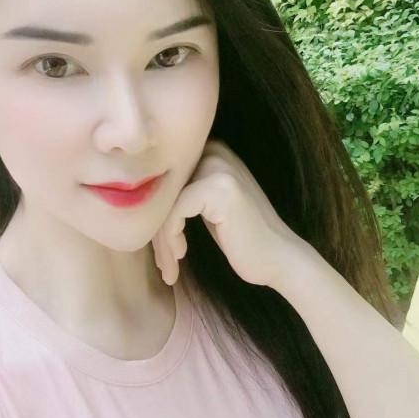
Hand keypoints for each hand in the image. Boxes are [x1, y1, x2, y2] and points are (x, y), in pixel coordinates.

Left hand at [151, 138, 301, 287]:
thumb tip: (138, 198)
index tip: (161, 249)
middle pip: (161, 191)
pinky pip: (173, 214)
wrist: (280, 259)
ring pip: (163, 205)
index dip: (156, 216)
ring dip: (161, 242)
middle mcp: (215, 151)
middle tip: (162, 263)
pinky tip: (180, 257)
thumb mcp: (209, 209)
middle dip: (156, 232)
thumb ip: (184, 194)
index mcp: (212, 150)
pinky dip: (170, 241)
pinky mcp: (217, 188)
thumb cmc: (243, 240)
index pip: (164, 180)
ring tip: (168, 268)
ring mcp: (218, 167)